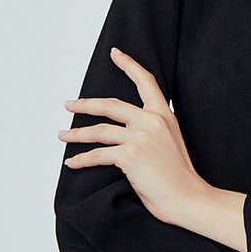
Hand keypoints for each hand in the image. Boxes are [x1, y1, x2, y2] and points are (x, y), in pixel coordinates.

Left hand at [58, 46, 209, 224]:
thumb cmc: (178, 176)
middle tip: (69, 103)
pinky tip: (72, 163)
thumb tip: (128, 128)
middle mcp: (151, 121)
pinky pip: (98, 155)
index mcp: (164, 115)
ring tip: (63, 136)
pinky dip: (81, 159)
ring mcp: (141, 137)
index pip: (146, 81)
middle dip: (85, 103)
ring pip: (99, 130)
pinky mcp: (130, 156)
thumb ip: (153, 129)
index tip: (115, 53)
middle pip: (110, 104)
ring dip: (76, 133)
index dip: (129, 65)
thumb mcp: (170, 141)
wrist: (188, 197)